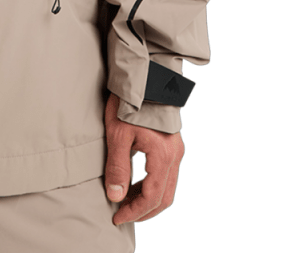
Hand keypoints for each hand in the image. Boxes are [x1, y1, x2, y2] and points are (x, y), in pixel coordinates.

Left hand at [103, 93, 184, 224]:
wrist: (144, 75)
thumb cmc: (129, 101)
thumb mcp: (117, 134)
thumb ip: (117, 168)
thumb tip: (115, 196)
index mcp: (163, 155)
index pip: (152, 197)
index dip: (135, 211)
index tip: (117, 216)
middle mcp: (175, 154)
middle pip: (164, 196)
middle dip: (144, 211)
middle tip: (122, 214)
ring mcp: (176, 148)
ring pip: (168, 186)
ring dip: (148, 199)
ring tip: (126, 201)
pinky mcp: (172, 143)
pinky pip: (167, 174)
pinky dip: (152, 185)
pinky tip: (135, 184)